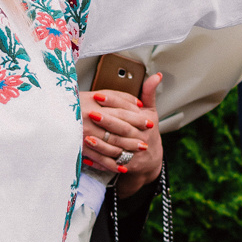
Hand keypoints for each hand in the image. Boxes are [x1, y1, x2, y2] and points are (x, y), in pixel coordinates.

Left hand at [83, 74, 163, 195]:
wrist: (151, 160)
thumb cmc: (147, 132)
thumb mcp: (151, 112)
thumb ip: (149, 93)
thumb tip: (157, 75)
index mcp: (145, 121)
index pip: (128, 109)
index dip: (113, 101)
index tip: (98, 96)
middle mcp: (141, 136)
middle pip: (122, 127)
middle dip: (106, 120)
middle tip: (90, 113)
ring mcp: (134, 152)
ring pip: (116, 146)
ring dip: (100, 141)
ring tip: (85, 135)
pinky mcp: (127, 165)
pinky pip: (111, 162)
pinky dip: (99, 159)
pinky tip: (87, 155)